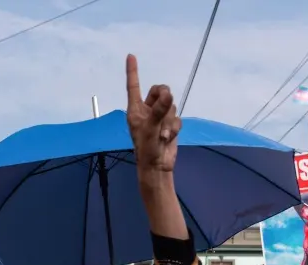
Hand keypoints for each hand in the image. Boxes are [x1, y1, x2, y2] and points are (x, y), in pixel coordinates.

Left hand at [126, 54, 180, 172]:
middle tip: (165, 103)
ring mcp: (158, 117)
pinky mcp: (169, 124)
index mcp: (135, 109)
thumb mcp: (151, 128)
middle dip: (164, 97)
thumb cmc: (146, 149)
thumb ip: (159, 110)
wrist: (158, 166)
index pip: (133, 86)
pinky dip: (174, 127)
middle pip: (159, 91)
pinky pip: (176, 117)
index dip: (133, 71)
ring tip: (163, 134)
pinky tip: (168, 137)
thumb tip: (168, 94)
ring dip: (169, 118)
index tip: (131, 55)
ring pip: (170, 105)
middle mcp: (146, 110)